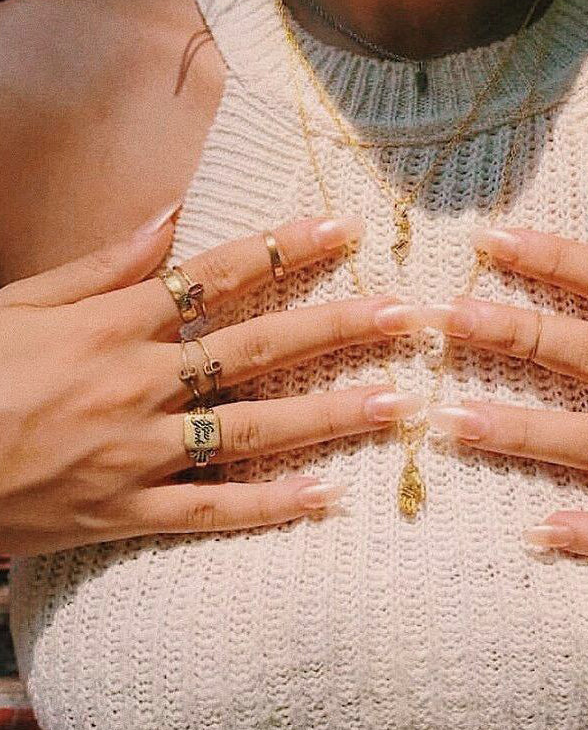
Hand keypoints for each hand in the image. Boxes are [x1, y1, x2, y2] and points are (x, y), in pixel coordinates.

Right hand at [0, 208, 422, 556]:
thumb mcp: (23, 300)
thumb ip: (102, 262)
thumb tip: (169, 216)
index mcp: (112, 324)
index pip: (220, 276)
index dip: (287, 248)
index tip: (347, 230)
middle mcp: (136, 383)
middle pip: (256, 349)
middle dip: (337, 326)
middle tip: (407, 316)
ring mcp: (135, 452)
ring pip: (250, 432)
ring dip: (329, 416)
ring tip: (396, 404)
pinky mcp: (123, 513)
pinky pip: (209, 513)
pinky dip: (268, 507)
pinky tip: (327, 497)